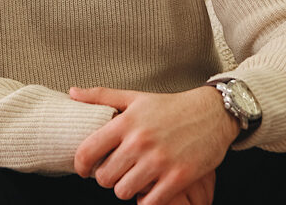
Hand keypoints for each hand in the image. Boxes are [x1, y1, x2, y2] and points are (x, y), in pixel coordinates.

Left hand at [69, 86, 237, 204]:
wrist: (213, 113)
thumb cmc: (171, 106)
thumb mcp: (136, 97)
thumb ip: (102, 96)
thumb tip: (72, 93)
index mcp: (127, 122)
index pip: (87, 151)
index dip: (80, 166)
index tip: (85, 170)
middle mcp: (140, 142)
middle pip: (104, 177)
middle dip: (107, 178)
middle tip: (118, 172)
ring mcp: (159, 161)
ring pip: (123, 191)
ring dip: (126, 189)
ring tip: (135, 179)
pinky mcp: (178, 177)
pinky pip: (149, 203)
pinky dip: (146, 200)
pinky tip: (151, 190)